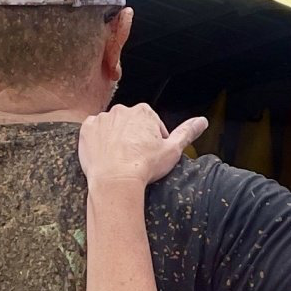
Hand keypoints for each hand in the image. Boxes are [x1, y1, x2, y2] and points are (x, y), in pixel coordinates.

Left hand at [79, 103, 207, 189]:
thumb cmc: (144, 167)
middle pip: (130, 124)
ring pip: (111, 128)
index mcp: (143, 111)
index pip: (151, 124)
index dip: (153, 142)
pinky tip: (105, 156)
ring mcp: (103, 118)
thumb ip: (187, 132)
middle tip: (135, 160)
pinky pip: (93, 132)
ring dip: (115, 139)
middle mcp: (122, 110)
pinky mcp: (87, 129)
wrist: (115, 181)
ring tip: (119, 160)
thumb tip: (202, 121)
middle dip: (133, 138)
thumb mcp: (173, 150)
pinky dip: (98, 142)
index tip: (151, 156)